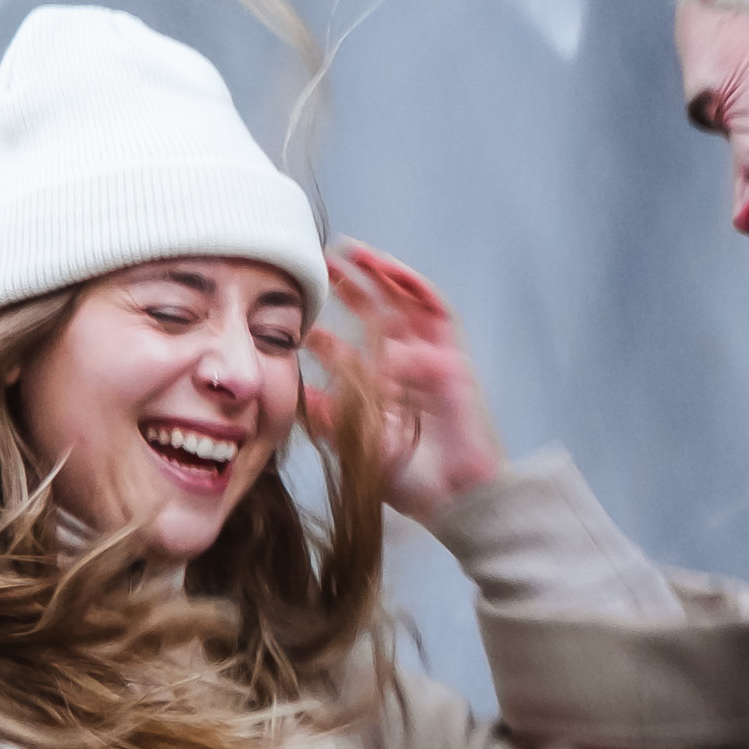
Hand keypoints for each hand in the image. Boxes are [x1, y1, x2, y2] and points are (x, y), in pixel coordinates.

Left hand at [325, 240, 505, 520]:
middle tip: (318, 266)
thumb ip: (330, 419)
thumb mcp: (358, 446)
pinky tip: (389, 269)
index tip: (292, 318)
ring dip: (380, 274)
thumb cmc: (411, 482)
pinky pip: (436, 310)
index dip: (322, 331)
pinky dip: (413, 287)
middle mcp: (405, 368)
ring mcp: (429, 358)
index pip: (349, 350)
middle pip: (376, 315)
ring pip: (404, 302)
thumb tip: (300, 396)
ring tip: (351, 251)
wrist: (455, 496)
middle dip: (349, 288)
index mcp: (382, 389)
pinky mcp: (452, 354)